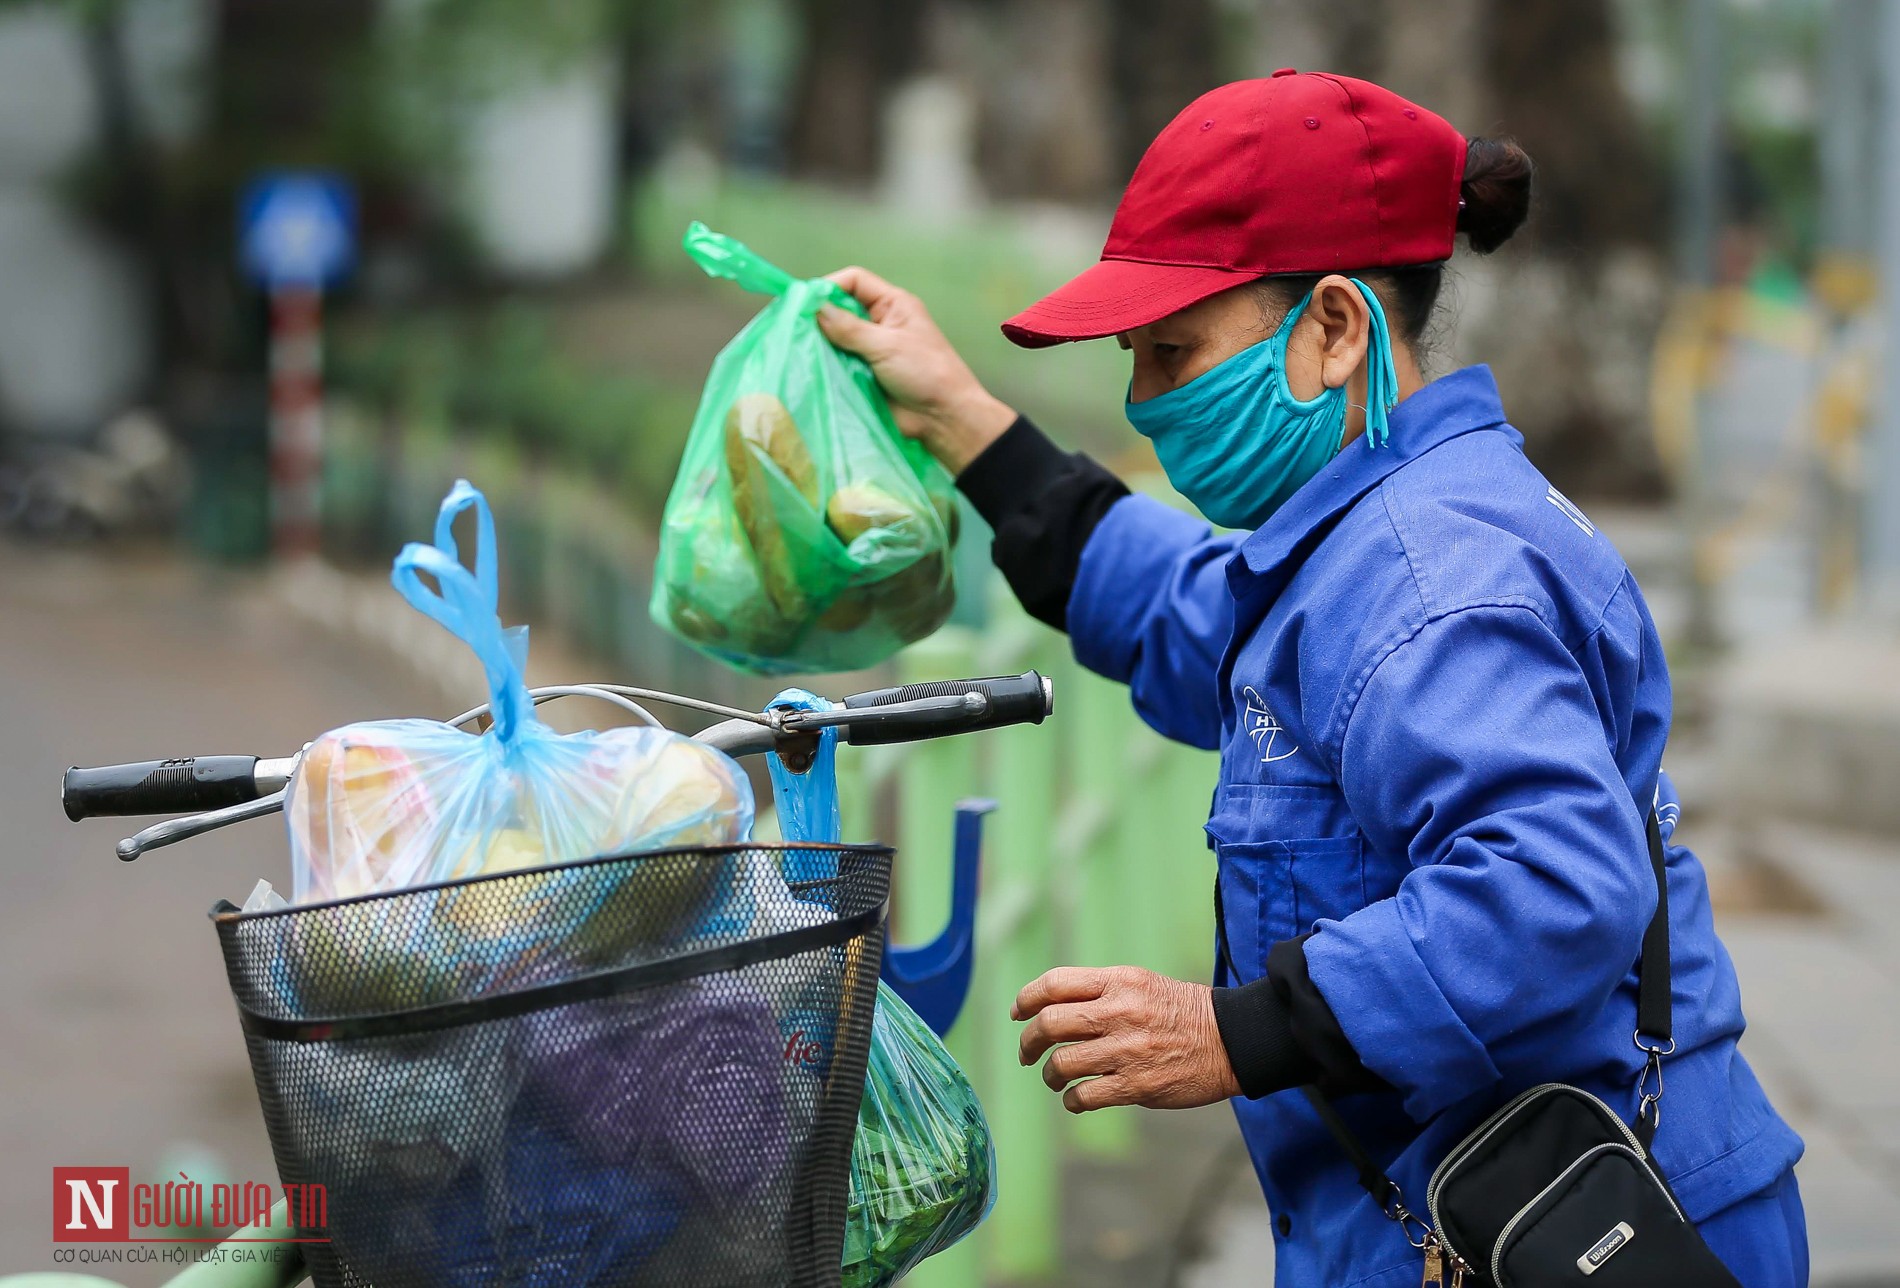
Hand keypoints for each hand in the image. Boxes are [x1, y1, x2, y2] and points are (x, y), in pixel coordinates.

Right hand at [817, 266, 1017, 473]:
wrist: (943, 418)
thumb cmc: (926, 373)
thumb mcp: (887, 345)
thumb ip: (849, 328)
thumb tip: (814, 309)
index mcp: (892, 305)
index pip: (855, 281)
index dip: (829, 286)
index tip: (805, 301)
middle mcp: (878, 324)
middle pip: (840, 309)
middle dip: (819, 317)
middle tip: (794, 327)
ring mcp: (868, 350)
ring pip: (834, 339)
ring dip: (820, 345)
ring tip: (799, 350)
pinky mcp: (861, 376)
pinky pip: (836, 365)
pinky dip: (823, 366)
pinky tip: (808, 369)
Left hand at [1013, 965, 1241, 1112]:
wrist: (1232, 1039)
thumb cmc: (1182, 1012)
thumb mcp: (1142, 984)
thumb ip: (1100, 992)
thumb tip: (1052, 1008)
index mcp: (1119, 982)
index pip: (1056, 983)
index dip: (1027, 998)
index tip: (1019, 1013)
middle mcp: (1120, 1012)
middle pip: (1051, 1023)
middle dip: (1029, 1041)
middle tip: (1027, 1053)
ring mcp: (1127, 1050)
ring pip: (1063, 1063)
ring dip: (1050, 1074)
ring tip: (1055, 1077)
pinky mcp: (1137, 1085)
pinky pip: (1085, 1095)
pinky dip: (1072, 1100)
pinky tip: (1076, 1098)